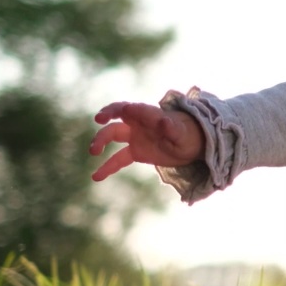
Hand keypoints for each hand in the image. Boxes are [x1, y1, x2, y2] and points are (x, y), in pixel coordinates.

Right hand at [89, 101, 205, 181]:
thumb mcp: (182, 133)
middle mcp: (138, 123)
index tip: (122, 111)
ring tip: (93, 152)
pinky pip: (118, 159)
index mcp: (149, 114)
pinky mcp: (136, 152)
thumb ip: (171, 128)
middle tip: (98, 122)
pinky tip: (96, 177)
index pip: (133, 108)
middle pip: (117, 118)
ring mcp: (135, 137)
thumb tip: (162, 121)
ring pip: (113, 135)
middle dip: (106, 118)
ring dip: (100, 141)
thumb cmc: (187, 134)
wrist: (192, 145)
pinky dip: (107, 167)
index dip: (125, 109)